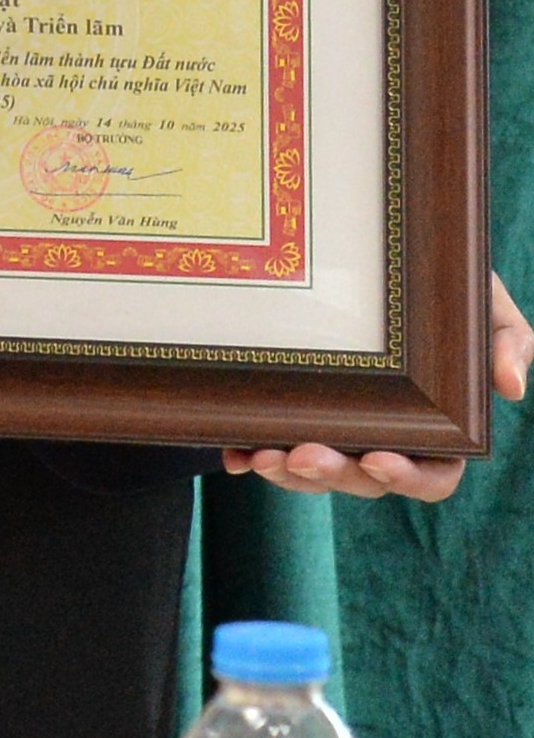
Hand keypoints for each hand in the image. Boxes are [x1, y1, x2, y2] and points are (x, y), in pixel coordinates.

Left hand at [226, 275, 533, 495]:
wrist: (385, 257)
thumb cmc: (445, 286)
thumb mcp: (483, 302)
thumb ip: (508, 340)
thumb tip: (511, 387)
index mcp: (439, 432)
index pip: (433, 477)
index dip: (407, 477)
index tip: (379, 459)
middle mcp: (388, 440)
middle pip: (364, 481)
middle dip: (332, 474)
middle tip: (299, 454)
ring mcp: (339, 431)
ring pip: (314, 472)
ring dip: (288, 473)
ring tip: (259, 454)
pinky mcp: (295, 413)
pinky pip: (272, 445)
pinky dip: (250, 454)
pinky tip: (232, 452)